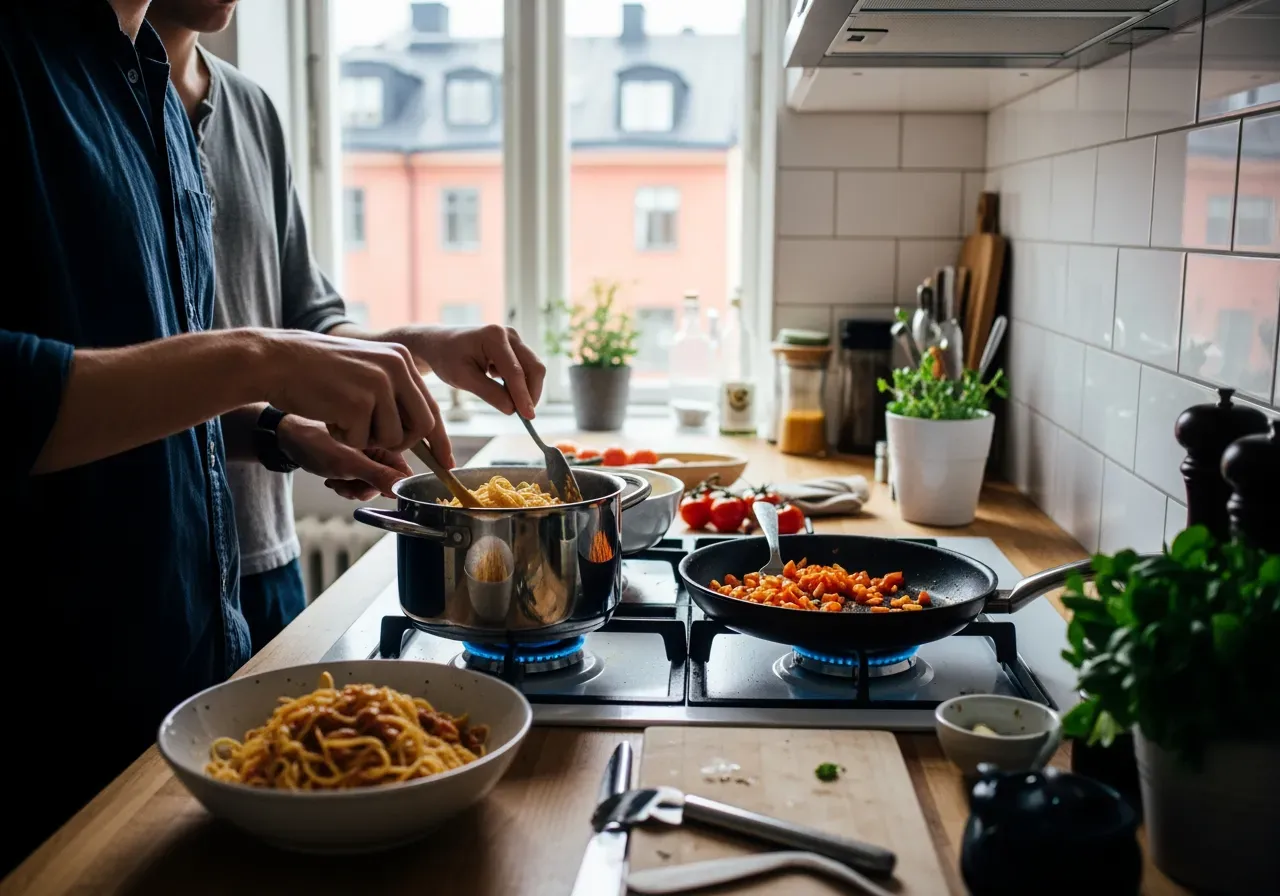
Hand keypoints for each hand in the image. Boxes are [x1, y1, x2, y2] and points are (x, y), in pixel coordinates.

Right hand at [257, 329, 450, 460]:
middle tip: (371, 438)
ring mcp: (379, 384)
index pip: (431, 406)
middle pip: (421, 426)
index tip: (445, 464)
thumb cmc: (316, 370)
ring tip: (341, 416)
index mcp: (401, 359)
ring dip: (364, 439)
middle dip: (401, 444)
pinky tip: (327, 415)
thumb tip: (424, 428)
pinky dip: (342, 437)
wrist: (275, 361)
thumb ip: (394, 391)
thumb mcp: (364, 369)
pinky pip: (360, 441)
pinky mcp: (358, 403)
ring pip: (392, 438)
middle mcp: (396, 367)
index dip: (439, 440)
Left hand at [277, 415, 415, 500]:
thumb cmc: (314, 441)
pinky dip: (346, 484)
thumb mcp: (347, 463)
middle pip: (386, 480)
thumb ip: (377, 476)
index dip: (391, 485)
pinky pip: (358, 481)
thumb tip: (402, 489)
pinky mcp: (354, 459)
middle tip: (348, 484)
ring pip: (370, 484)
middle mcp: (378, 445)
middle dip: (366, 488)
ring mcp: (366, 453)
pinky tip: (332, 477)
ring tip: (336, 479)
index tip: (373, 489)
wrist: (285, 436)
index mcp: (383, 438)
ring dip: (353, 488)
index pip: (403, 470)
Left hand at [392, 324, 545, 418]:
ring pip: (533, 369)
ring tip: (511, 404)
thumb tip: (512, 409)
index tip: (528, 417)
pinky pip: (526, 369)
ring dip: (527, 389)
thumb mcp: (462, 378)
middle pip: (534, 367)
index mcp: (494, 337)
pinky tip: (505, 391)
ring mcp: (514, 340)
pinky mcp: (515, 348)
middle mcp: (509, 334)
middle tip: (524, 416)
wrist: (440, 344)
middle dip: (531, 393)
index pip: (515, 371)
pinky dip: (521, 384)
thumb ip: (489, 393)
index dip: (523, 395)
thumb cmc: (447, 358)